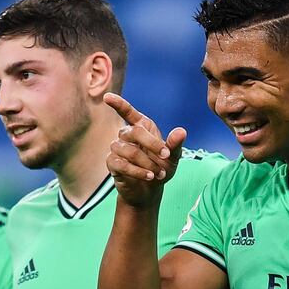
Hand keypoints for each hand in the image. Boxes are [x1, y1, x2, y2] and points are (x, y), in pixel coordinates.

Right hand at [104, 93, 186, 207]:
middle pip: (135, 132)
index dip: (118, 104)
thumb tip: (181, 131)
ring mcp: (117, 149)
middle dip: (153, 145)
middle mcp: (126, 135)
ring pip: (129, 151)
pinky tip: (149, 177)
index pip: (127, 112)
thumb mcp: (172, 158)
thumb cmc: (160, 168)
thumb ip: (175, 145)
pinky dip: (138, 171)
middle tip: (166, 157)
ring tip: (158, 174)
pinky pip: (122, 164)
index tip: (107, 97)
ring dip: (147, 163)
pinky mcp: (112, 163)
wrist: (150, 190)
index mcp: (141, 127)